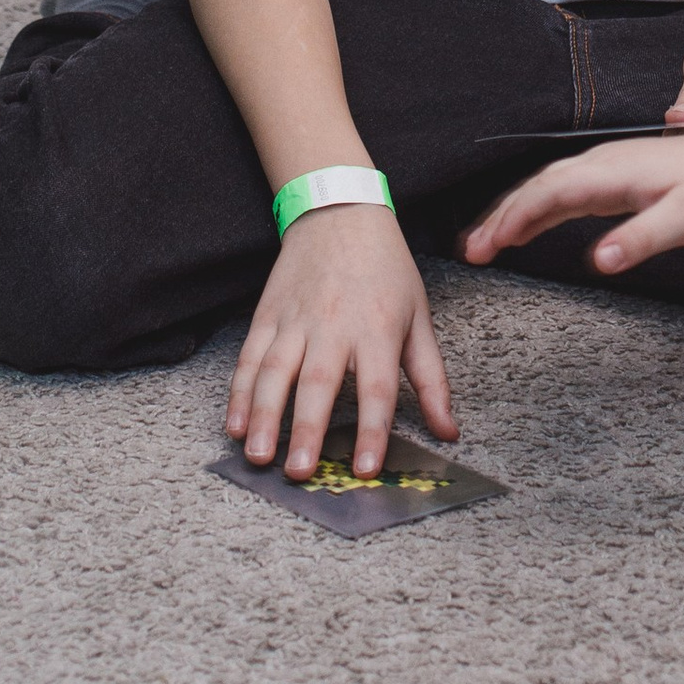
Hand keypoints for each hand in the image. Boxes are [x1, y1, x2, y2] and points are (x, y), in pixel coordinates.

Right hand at [227, 204, 456, 481]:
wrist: (340, 211)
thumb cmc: (386, 269)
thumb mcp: (419, 317)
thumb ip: (431, 379)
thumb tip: (449, 432)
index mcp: (377, 328)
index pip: (376, 387)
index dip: (373, 430)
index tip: (366, 468)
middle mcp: (333, 325)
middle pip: (317, 382)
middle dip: (306, 429)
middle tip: (298, 472)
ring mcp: (295, 320)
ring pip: (274, 372)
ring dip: (263, 416)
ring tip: (259, 455)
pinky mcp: (267, 314)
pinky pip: (248, 357)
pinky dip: (238, 391)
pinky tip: (234, 423)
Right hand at [461, 123, 683, 278]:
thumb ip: (640, 238)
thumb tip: (598, 261)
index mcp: (612, 173)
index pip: (549, 194)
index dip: (514, 219)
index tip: (486, 246)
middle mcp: (603, 164)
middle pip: (537, 187)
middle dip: (500, 217)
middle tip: (469, 250)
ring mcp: (608, 167)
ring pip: (547, 187)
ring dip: (513, 212)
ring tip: (484, 240)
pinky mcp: (617, 176)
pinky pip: (565, 190)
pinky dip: (538, 207)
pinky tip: (528, 224)